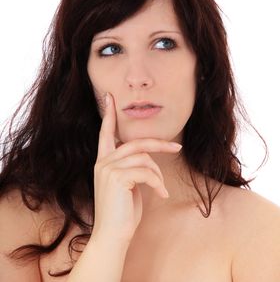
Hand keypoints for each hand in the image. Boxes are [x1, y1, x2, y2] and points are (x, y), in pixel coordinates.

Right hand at [92, 92, 181, 243]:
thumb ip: (132, 168)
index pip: (105, 133)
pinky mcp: (118, 177)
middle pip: (136, 142)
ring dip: (157, 173)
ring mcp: (108, 169)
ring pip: (144, 157)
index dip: (107, 114)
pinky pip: (146, 171)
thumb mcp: (127, 185)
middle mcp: (103, 162)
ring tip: (161, 188)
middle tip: (177, 145)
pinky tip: (161, 194)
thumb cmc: (122, 212)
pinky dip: (158, 182)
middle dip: (159, 143)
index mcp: (104, 161)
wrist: (112, 236)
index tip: (108, 96)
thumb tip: (149, 160)